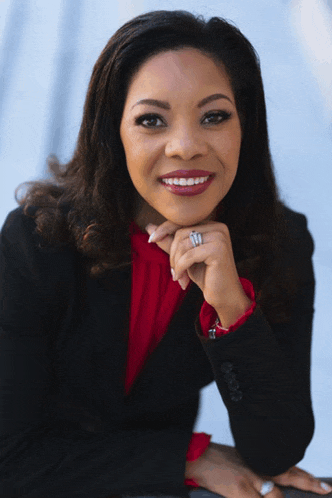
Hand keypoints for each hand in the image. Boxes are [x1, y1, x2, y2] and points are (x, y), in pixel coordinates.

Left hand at [145, 220, 251, 326]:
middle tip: (174, 270)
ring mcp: (219, 237)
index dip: (165, 229)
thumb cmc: (206, 276)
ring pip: (183, 244)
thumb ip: (170, 242)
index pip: (182, 222)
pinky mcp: (218, 249)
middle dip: (172, 253)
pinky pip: (188, 255)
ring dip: (176, 262)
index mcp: (212, 226)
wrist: (224, 296)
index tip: (151, 240)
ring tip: (179, 276)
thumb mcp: (184, 257)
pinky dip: (181, 268)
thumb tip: (150, 227)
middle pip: (181, 232)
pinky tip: (182, 280)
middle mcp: (218, 228)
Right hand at [185, 442, 331, 496]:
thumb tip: (273, 487)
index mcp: (259, 458)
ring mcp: (251, 478)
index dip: (306, 476)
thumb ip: (258, 470)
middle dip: (309, 484)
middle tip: (325, 489)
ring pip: (277, 494)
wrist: (198, 457)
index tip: (321, 484)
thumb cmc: (217, 459)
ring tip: (307, 494)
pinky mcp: (240, 489)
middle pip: (290, 475)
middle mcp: (258, 465)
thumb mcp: (241, 459)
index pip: (288, 467)